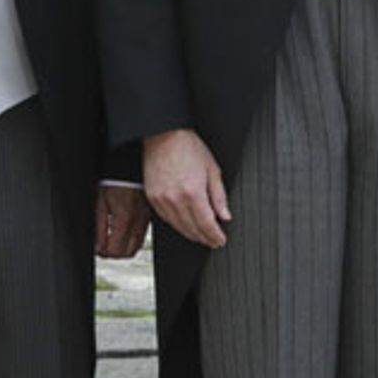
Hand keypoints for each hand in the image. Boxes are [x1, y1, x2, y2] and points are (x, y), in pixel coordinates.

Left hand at [95, 185, 150, 258]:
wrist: (129, 168)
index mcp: (123, 220)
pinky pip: (142, 236)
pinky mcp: (148, 216)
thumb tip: (98, 247)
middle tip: (104, 247)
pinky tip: (124, 233)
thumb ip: (99, 228)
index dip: (104, 253)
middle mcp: (137, 223)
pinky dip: (132, 240)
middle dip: (114, 253)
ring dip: (124, 248)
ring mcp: (145, 220)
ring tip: (113, 241)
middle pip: (127, 253)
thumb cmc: (114, 181)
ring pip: (137, 246)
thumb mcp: (100, 204)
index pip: (115, 251)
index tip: (98, 249)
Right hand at [143, 129, 229, 248]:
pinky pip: (165, 219)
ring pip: (178, 227)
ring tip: (200, 237)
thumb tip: (225, 215)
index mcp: (193, 192)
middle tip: (212, 241)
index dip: (215, 236)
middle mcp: (176, 199)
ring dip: (190, 234)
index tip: (220, 240)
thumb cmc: (188, 147)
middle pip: (192, 229)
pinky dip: (176, 225)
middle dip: (204, 238)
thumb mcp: (212, 169)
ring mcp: (162, 200)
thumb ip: (219, 195)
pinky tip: (183, 225)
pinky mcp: (152, 198)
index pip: (207, 224)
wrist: (164, 135)